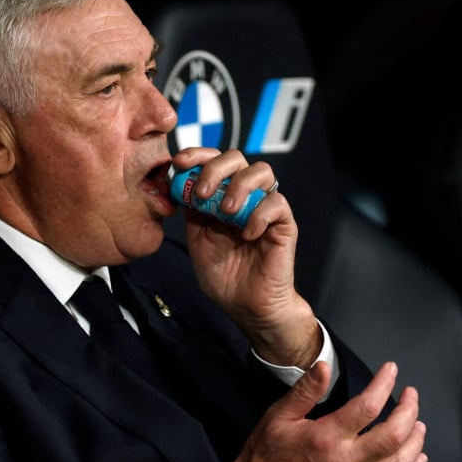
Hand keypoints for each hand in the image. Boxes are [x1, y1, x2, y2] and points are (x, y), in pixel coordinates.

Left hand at [171, 147, 319, 369]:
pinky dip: (259, 214)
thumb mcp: (197, 241)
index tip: (180, 164)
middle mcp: (244, 197)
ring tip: (226, 212)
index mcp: (221, 197)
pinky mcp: (284, 224)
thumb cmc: (224, 276)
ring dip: (239, 186)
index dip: (197, 155)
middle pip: (236, 158)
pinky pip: (276, 204)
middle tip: (203, 194)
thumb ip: (192, 213)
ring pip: (261, 172)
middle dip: (215, 169)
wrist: (247, 306)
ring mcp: (265, 208)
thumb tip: (177, 184)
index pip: (213, 161)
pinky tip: (247, 234)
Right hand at [220, 361, 428, 461]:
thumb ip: (305, 390)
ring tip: (418, 422)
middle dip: (409, 410)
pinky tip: (417, 458)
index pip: (368, 406)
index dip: (384, 384)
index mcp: (325, 438)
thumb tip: (324, 366)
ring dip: (416, 441)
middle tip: (410, 394)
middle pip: (393, 435)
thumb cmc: (265, 456)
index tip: (390, 370)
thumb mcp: (278, 416)